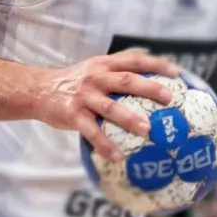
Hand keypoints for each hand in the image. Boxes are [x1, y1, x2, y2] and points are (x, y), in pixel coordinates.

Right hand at [35, 49, 181, 162]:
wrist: (39, 91)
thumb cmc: (74, 83)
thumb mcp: (94, 69)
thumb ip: (117, 72)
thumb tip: (151, 81)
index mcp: (104, 64)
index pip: (134, 60)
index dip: (156, 64)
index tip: (177, 72)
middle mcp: (95, 77)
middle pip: (127, 80)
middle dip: (149, 88)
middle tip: (170, 99)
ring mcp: (84, 96)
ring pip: (110, 107)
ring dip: (130, 119)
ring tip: (147, 130)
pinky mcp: (72, 114)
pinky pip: (91, 132)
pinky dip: (105, 145)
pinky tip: (118, 157)